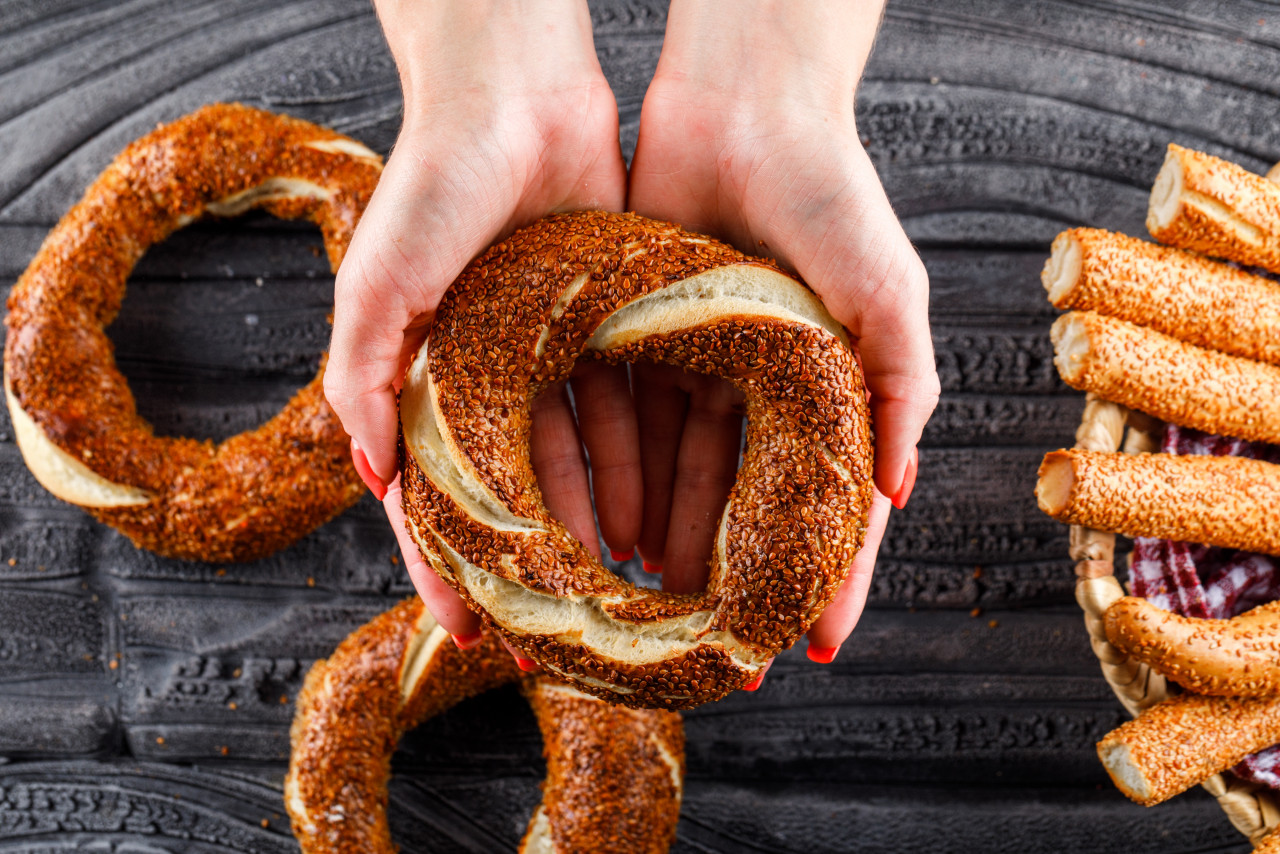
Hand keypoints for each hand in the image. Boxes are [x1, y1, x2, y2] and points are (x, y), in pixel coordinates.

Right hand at [324, 0, 626, 643]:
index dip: (447, 568)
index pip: (435, 497)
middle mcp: (487, 379)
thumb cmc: (432, 183)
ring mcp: (548, 359)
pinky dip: (636, 468)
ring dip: (593, 528)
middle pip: (511, 496)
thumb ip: (364, 382)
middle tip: (556, 639)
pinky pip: (624, 414)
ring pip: (575, 464)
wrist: (515, 97)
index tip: (470, 634)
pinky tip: (652, 520)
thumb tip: (376, 482)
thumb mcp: (378, 285)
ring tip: (619, 592)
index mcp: (425, 379)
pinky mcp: (606, 330)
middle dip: (532, 568)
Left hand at [625, 0, 939, 657]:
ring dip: (669, 539)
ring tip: (653, 605)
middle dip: (733, 578)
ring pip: (680, 475)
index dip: (825, 575)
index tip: (809, 644)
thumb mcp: (886, 294)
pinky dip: (620, 479)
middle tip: (718, 650)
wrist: (742, 105)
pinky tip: (609, 532)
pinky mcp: (638, 338)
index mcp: (826, 386)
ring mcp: (699, 367)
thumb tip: (897, 494)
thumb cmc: (831, 193)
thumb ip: (901, 392)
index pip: (827, 502)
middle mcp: (762, 387)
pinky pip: (628, 424)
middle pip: (746, 503)